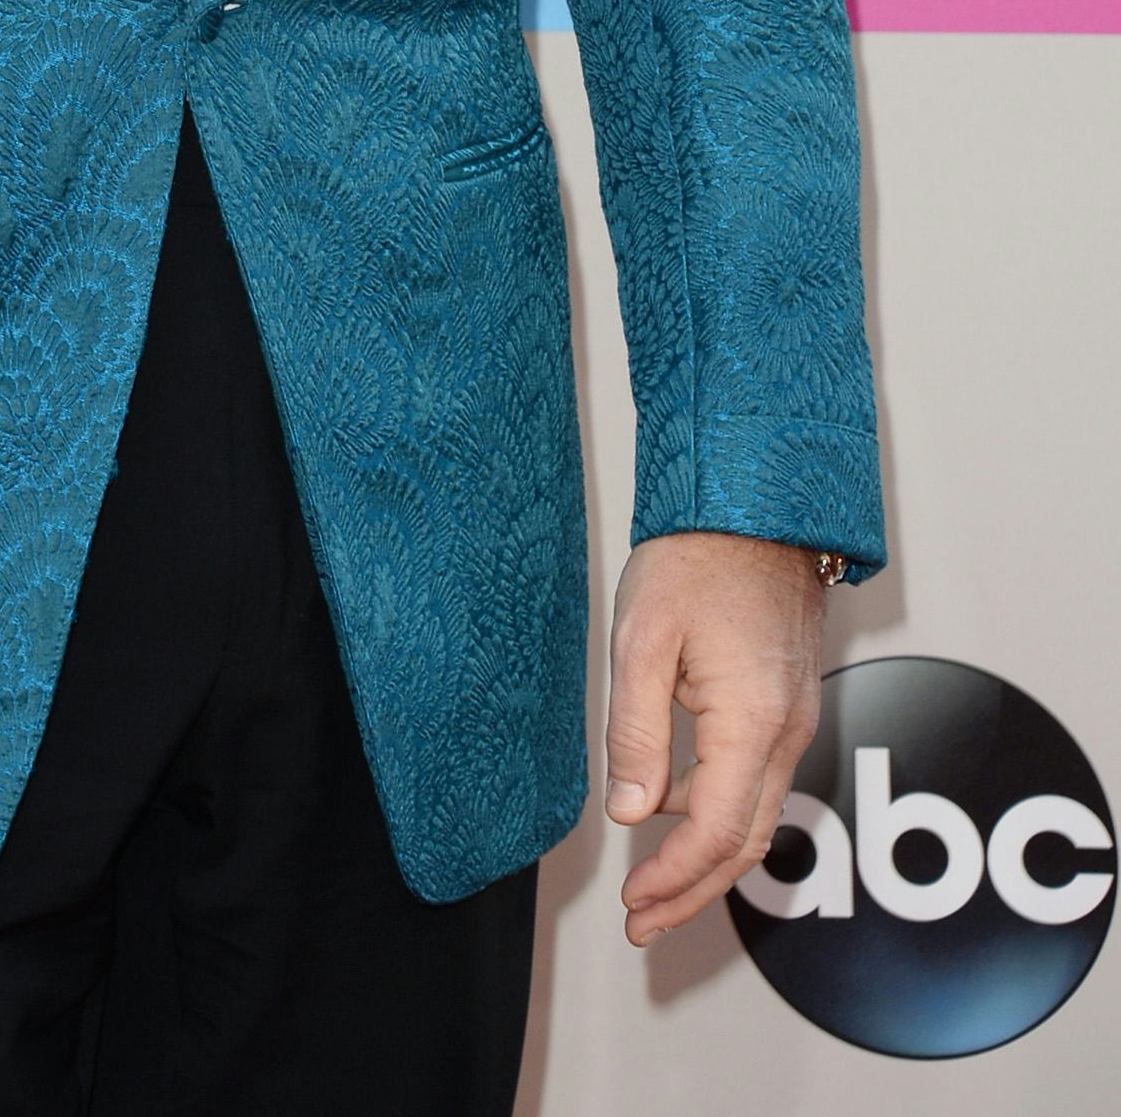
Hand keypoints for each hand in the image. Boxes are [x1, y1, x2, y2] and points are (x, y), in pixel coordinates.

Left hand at [603, 530, 823, 946]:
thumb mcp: (643, 639)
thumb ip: (636, 730)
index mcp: (754, 721)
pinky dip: (720, 813)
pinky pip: (759, 779)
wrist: (758, 503)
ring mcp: (795, 718)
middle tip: (641, 923)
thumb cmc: (697, 558)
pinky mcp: (788, 702)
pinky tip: (676, 809)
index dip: (675, 877)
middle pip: (747, 841)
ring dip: (706, 858)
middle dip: (693, 891)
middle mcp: (788, 731)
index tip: (634, 905)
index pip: (720, 831)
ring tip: (650, 882)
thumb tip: (631, 811)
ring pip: (757, 815)